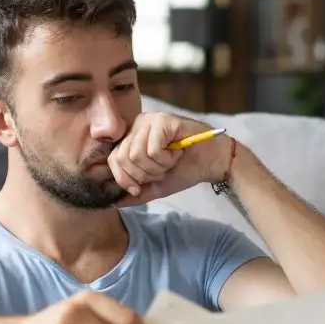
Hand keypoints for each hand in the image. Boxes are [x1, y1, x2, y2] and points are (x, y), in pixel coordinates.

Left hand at [108, 112, 233, 206]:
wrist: (211, 163)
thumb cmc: (184, 170)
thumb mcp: (155, 186)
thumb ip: (135, 194)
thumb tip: (113, 203)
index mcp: (132, 137)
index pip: (113, 160)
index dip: (124, 179)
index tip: (140, 188)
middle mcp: (138, 124)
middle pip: (122, 158)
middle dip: (144, 174)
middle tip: (163, 171)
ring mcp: (150, 120)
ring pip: (136, 155)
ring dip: (157, 167)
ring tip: (171, 161)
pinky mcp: (163, 120)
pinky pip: (152, 149)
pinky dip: (166, 159)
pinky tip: (177, 153)